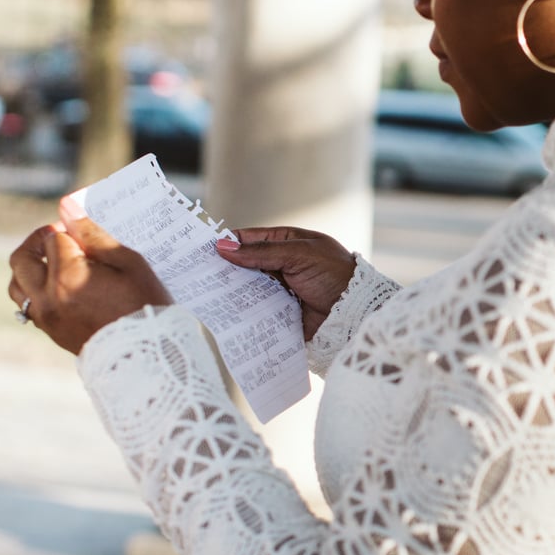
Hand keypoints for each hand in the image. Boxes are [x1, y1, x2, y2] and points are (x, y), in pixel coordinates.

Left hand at [7, 198, 172, 353]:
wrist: (148, 357)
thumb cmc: (144, 305)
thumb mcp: (129, 263)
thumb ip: (93, 235)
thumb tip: (68, 209)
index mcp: (68, 276)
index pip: (52, 238)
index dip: (69, 230)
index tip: (86, 233)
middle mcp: (48, 298)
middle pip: (21, 258)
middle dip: (38, 242)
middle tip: (60, 238)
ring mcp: (46, 318)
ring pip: (17, 285)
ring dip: (30, 268)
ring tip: (55, 264)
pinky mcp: (51, 332)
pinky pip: (28, 306)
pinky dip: (35, 290)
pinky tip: (60, 287)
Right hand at [215, 227, 354, 339]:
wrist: (357, 313)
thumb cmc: (335, 274)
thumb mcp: (299, 255)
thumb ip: (262, 253)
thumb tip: (223, 247)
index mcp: (286, 243)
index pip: (248, 240)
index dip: (226, 243)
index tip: (201, 249)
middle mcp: (280, 265)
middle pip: (244, 266)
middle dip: (224, 270)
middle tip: (197, 274)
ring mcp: (279, 290)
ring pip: (247, 289)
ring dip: (230, 292)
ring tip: (205, 295)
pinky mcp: (280, 313)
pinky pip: (257, 311)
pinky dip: (243, 312)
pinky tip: (225, 314)